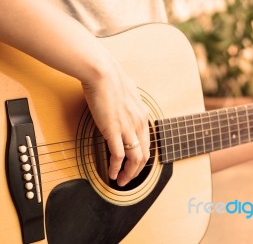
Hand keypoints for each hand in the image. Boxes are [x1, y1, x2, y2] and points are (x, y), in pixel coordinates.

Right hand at [81, 60, 149, 186]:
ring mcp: (127, 128)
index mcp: (142, 115)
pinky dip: (117, 168)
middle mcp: (139, 124)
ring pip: (134, 159)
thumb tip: (125, 102)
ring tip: (122, 182)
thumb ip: (129, 102)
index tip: (134, 165)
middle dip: (137, 171)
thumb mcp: (127, 92)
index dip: (142, 158)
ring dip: (129, 174)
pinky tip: (112, 174)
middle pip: (144, 155)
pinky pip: (118, 155)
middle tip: (129, 178)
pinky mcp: (113, 130)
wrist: (102, 72)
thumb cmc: (111, 79)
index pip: (147, 143)